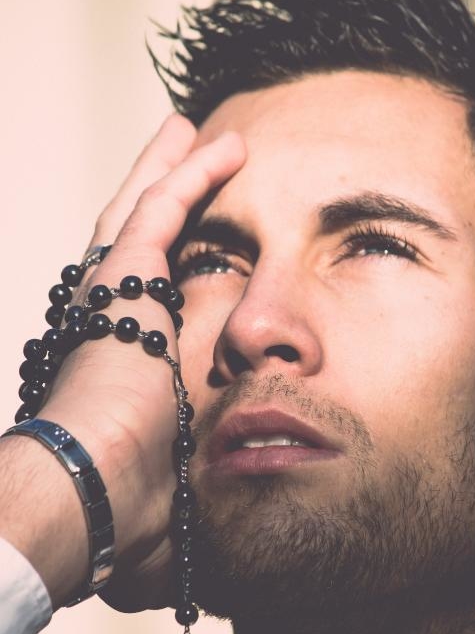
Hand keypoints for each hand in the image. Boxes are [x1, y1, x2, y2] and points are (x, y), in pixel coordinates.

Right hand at [37, 114, 245, 610]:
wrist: (92, 494)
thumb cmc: (124, 501)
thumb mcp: (171, 464)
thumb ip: (188, 453)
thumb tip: (204, 491)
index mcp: (109, 356)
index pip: (134, 294)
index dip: (155, 263)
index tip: (179, 247)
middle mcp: (100, 316)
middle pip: (130, 238)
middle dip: (153, 196)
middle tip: (176, 156)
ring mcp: (108, 294)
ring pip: (141, 211)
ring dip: (168, 170)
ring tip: (191, 133)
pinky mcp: (125, 281)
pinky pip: (164, 211)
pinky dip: (191, 176)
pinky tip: (223, 147)